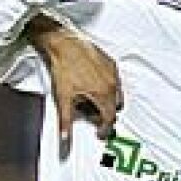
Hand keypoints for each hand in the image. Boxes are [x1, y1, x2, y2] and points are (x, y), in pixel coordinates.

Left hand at [25, 15, 121, 145]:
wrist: (63, 44)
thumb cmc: (64, 67)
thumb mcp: (63, 98)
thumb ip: (66, 120)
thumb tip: (65, 136)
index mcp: (103, 94)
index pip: (110, 118)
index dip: (104, 129)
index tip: (99, 132)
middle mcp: (112, 83)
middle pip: (115, 107)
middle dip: (106, 115)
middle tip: (93, 115)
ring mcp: (112, 72)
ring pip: (117, 94)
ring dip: (108, 101)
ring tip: (92, 100)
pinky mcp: (110, 62)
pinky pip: (115, 80)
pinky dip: (108, 87)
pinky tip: (94, 85)